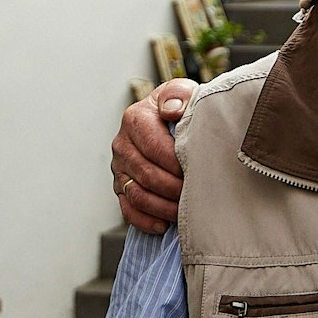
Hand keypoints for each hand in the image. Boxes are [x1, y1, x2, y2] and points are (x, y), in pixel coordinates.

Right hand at [111, 77, 193, 234]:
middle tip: (196, 193)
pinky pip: (128, 210)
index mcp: (135, 119)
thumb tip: (172, 109)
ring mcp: (119, 168)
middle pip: (146, 174)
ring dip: (162, 207)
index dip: (176, 162)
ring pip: (137, 195)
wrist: (168, 118)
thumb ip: (177, 95)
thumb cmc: (179, 107)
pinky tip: (164, 225)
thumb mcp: (181, 92)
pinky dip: (145, 221)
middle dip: (173, 187)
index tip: (198, 169)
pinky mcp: (121, 186)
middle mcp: (122, 144)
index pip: (154, 146)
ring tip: (184, 211)